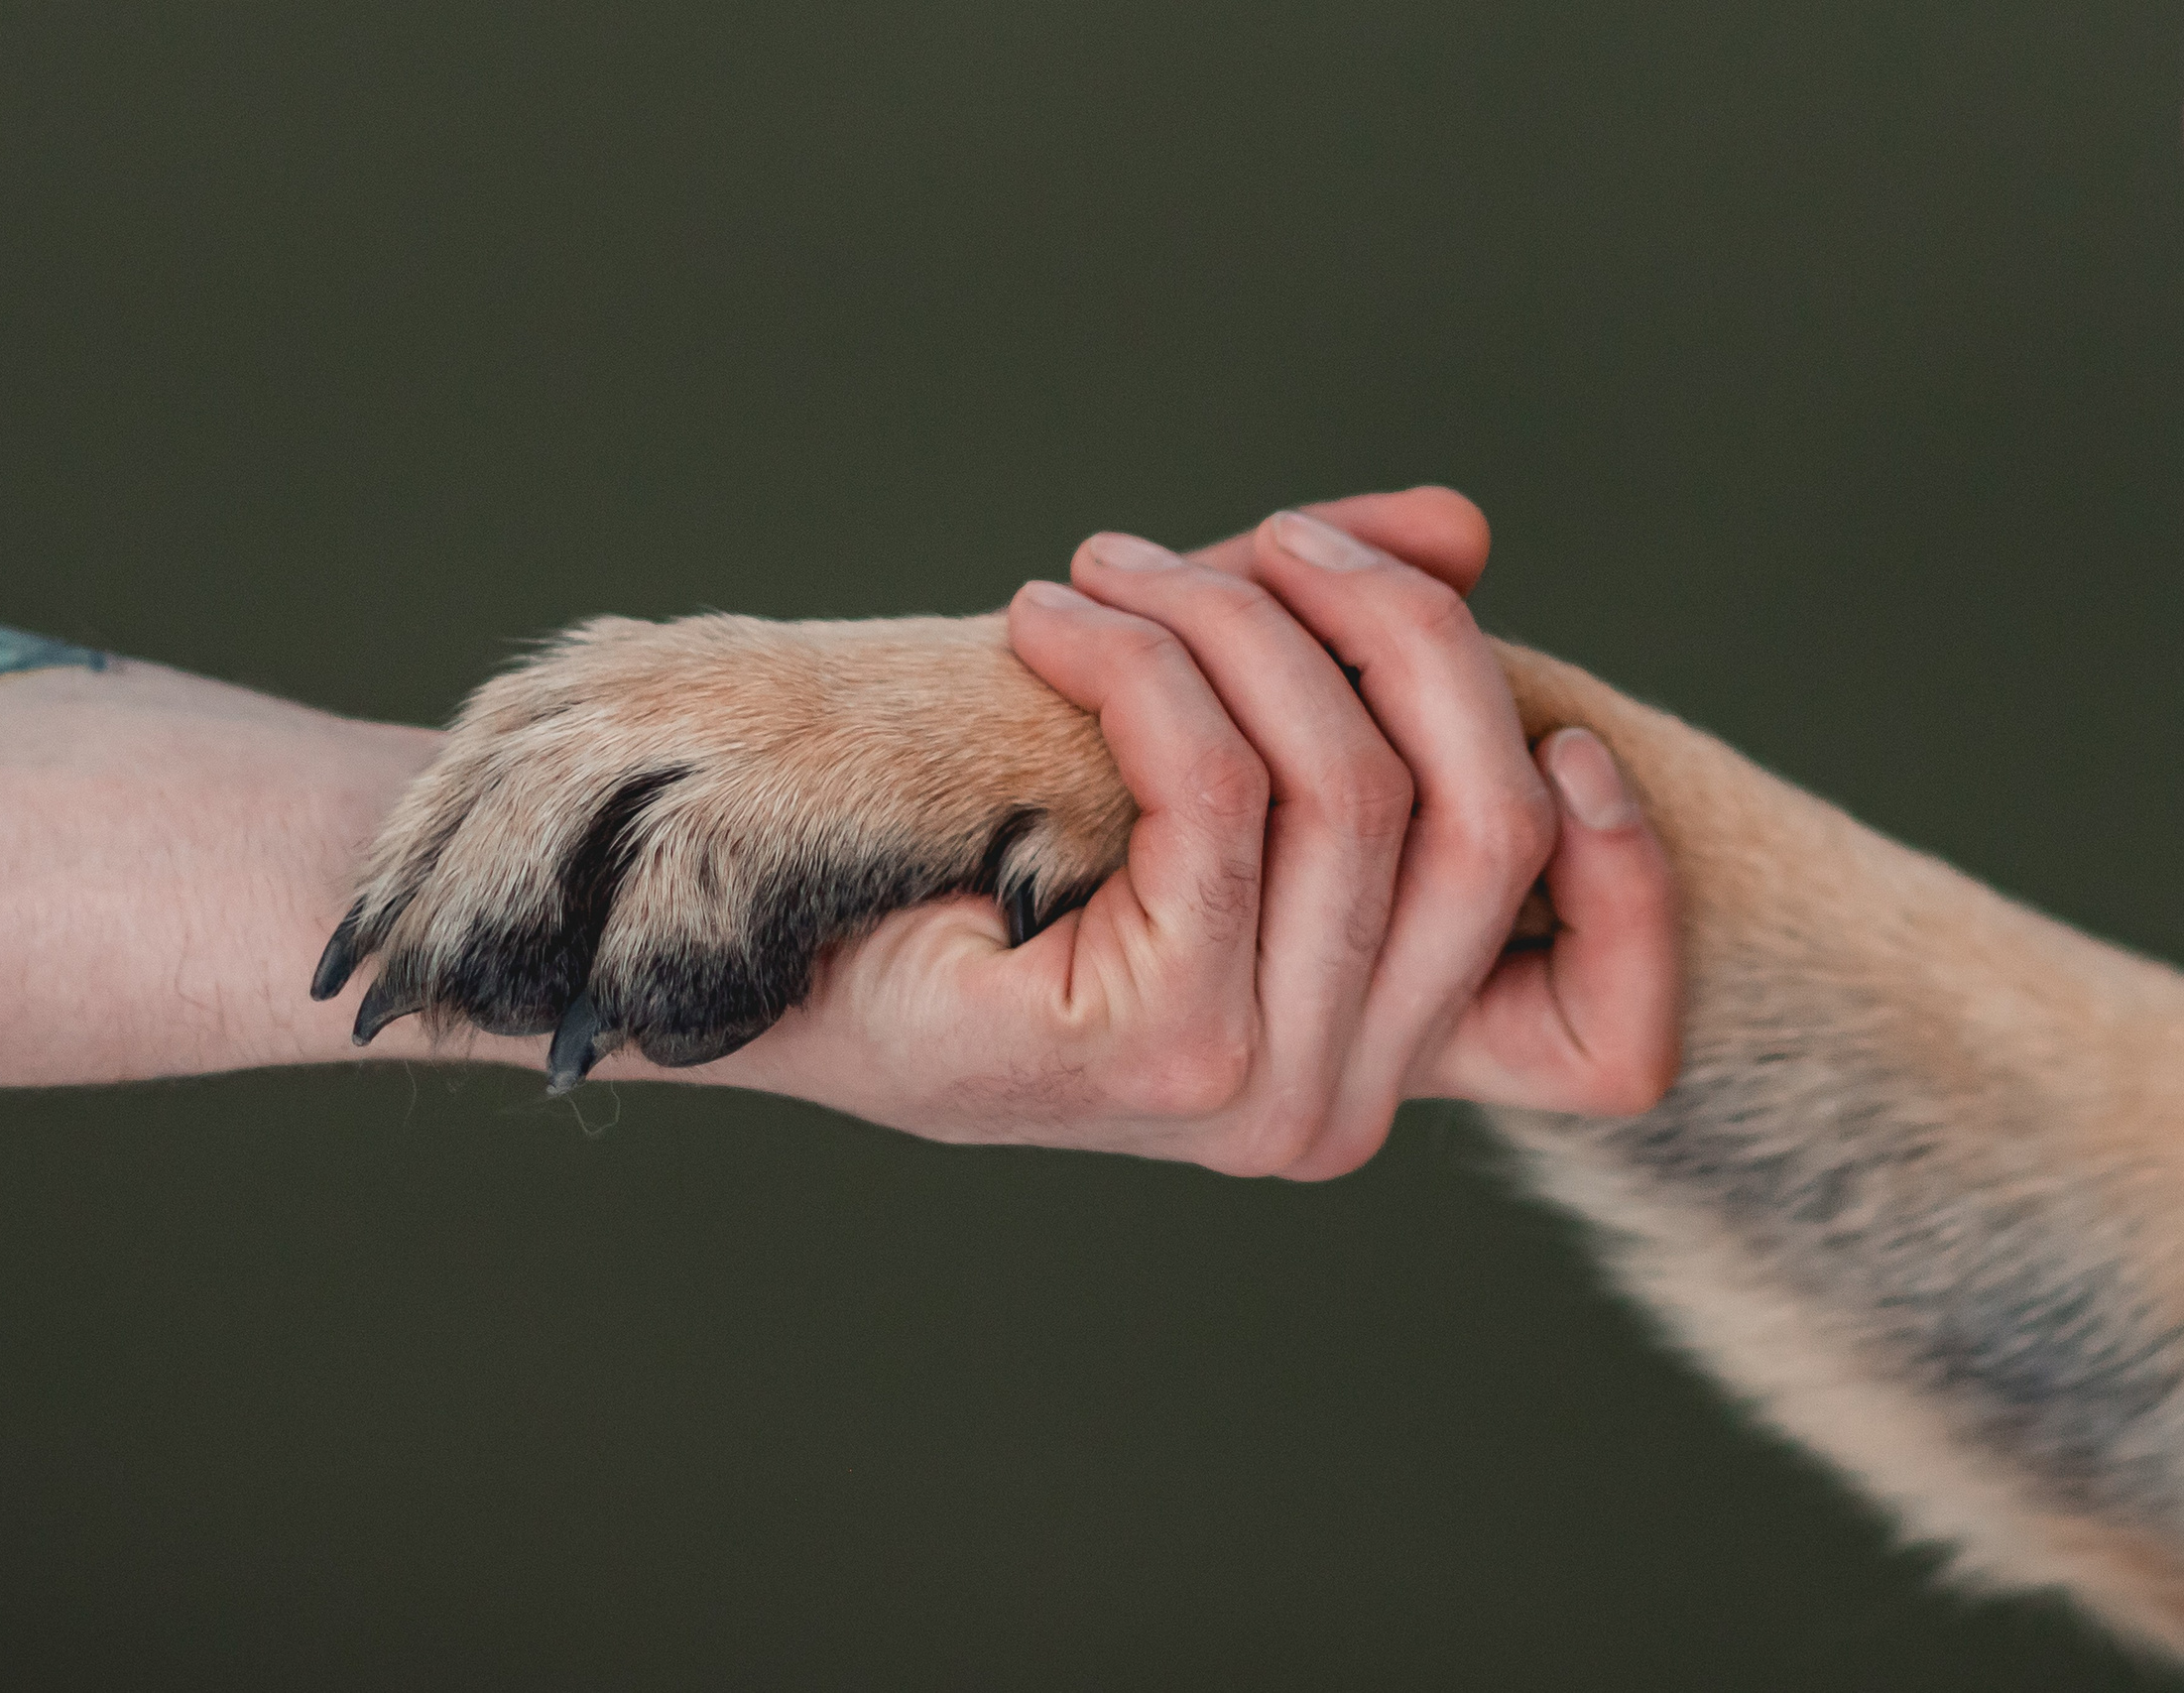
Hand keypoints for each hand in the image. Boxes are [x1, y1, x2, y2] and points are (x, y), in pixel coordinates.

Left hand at [730, 489, 1678, 1177]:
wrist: (770, 952)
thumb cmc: (979, 856)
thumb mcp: (1198, 744)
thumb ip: (1334, 650)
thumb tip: (1459, 525)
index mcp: (1378, 1060)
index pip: (1613, 1037)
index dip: (1632, 877)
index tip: (1555, 727)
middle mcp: (1341, 1105)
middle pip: (1489, 826)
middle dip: (1396, 630)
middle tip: (1273, 542)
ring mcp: (1258, 1090)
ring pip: (1351, 784)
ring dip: (1234, 620)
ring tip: (1113, 568)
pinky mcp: (1161, 1043)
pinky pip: (1218, 787)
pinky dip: (1144, 660)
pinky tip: (1048, 618)